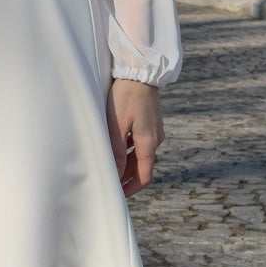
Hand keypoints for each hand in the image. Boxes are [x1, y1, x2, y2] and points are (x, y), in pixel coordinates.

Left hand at [106, 77, 162, 195]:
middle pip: (142, 167)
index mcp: (148, 142)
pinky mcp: (150, 122)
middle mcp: (155, 139)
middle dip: (127, 178)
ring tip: (110, 167)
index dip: (131, 189)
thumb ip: (116, 151)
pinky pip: (140, 143)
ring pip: (140, 155)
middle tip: (110, 183)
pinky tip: (116, 148)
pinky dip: (129, 151)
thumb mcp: (116, 125)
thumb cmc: (125, 96)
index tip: (118, 195)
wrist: (140, 71)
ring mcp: (154, 130)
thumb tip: (115, 175)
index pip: (144, 176)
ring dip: (127, 164)